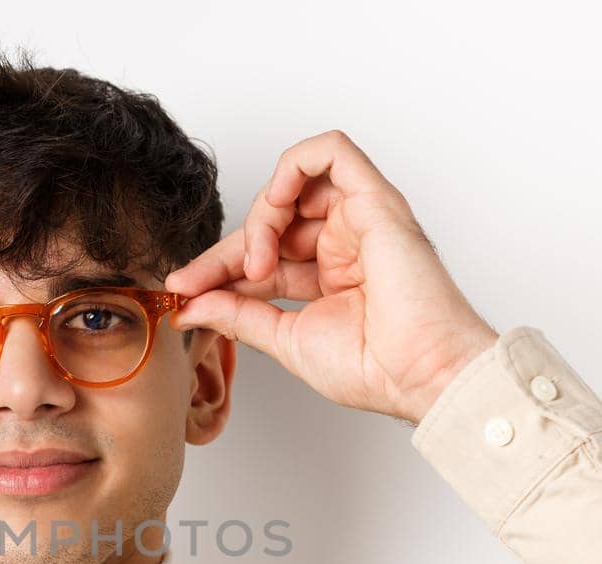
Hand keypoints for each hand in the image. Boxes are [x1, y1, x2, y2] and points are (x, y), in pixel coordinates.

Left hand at [164, 130, 498, 425]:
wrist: (420, 374)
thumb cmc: (374, 366)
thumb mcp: (285, 339)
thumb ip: (238, 314)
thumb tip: (190, 305)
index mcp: (327, 276)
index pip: (259, 256)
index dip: (215, 269)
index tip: (182, 292)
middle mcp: (343, 242)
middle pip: (268, 219)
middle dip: (224, 250)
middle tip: (196, 283)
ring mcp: (359, 219)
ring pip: (292, 183)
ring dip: (259, 216)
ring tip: (256, 262)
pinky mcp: (375, 199)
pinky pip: (330, 151)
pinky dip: (291, 168)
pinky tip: (273, 211)